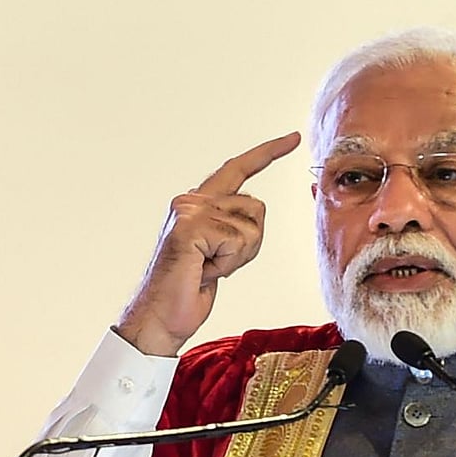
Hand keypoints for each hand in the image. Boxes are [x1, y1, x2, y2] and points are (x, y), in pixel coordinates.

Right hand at [115, 131, 300, 355]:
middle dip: (249, 245)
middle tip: (216, 266)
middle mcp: (191, 200)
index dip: (267, 153)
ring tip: (208, 268)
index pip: (237, 170)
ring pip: (252, 225)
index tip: (294, 138)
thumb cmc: (189, 291)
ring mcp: (188, 210)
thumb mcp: (220, 253)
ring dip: (239, 256)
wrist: (161, 318)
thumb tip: (255, 211)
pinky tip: (203, 271)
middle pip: (256, 207)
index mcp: (197, 203)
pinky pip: (239, 241)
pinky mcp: (190, 226)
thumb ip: (233, 227)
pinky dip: (229, 263)